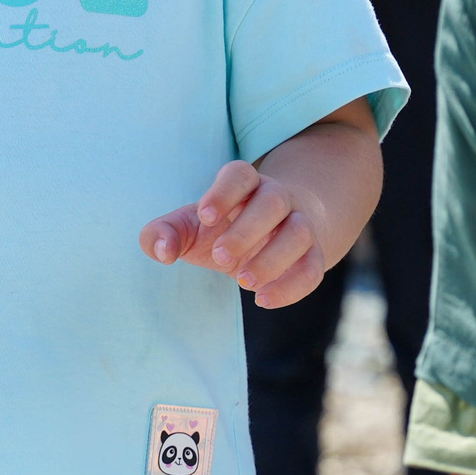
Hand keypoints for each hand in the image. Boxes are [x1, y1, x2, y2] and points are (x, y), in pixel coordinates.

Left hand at [140, 159, 331, 308]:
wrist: (274, 235)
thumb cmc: (222, 228)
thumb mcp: (190, 226)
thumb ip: (165, 233)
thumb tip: (162, 250)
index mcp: (244, 184)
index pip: (240, 174)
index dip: (224, 192)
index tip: (205, 217)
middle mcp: (277, 199)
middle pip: (274, 201)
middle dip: (246, 230)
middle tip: (219, 257)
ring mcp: (299, 225)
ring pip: (299, 232)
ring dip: (273, 258)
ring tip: (242, 282)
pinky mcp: (312, 255)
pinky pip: (313, 267)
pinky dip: (293, 286)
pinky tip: (263, 300)